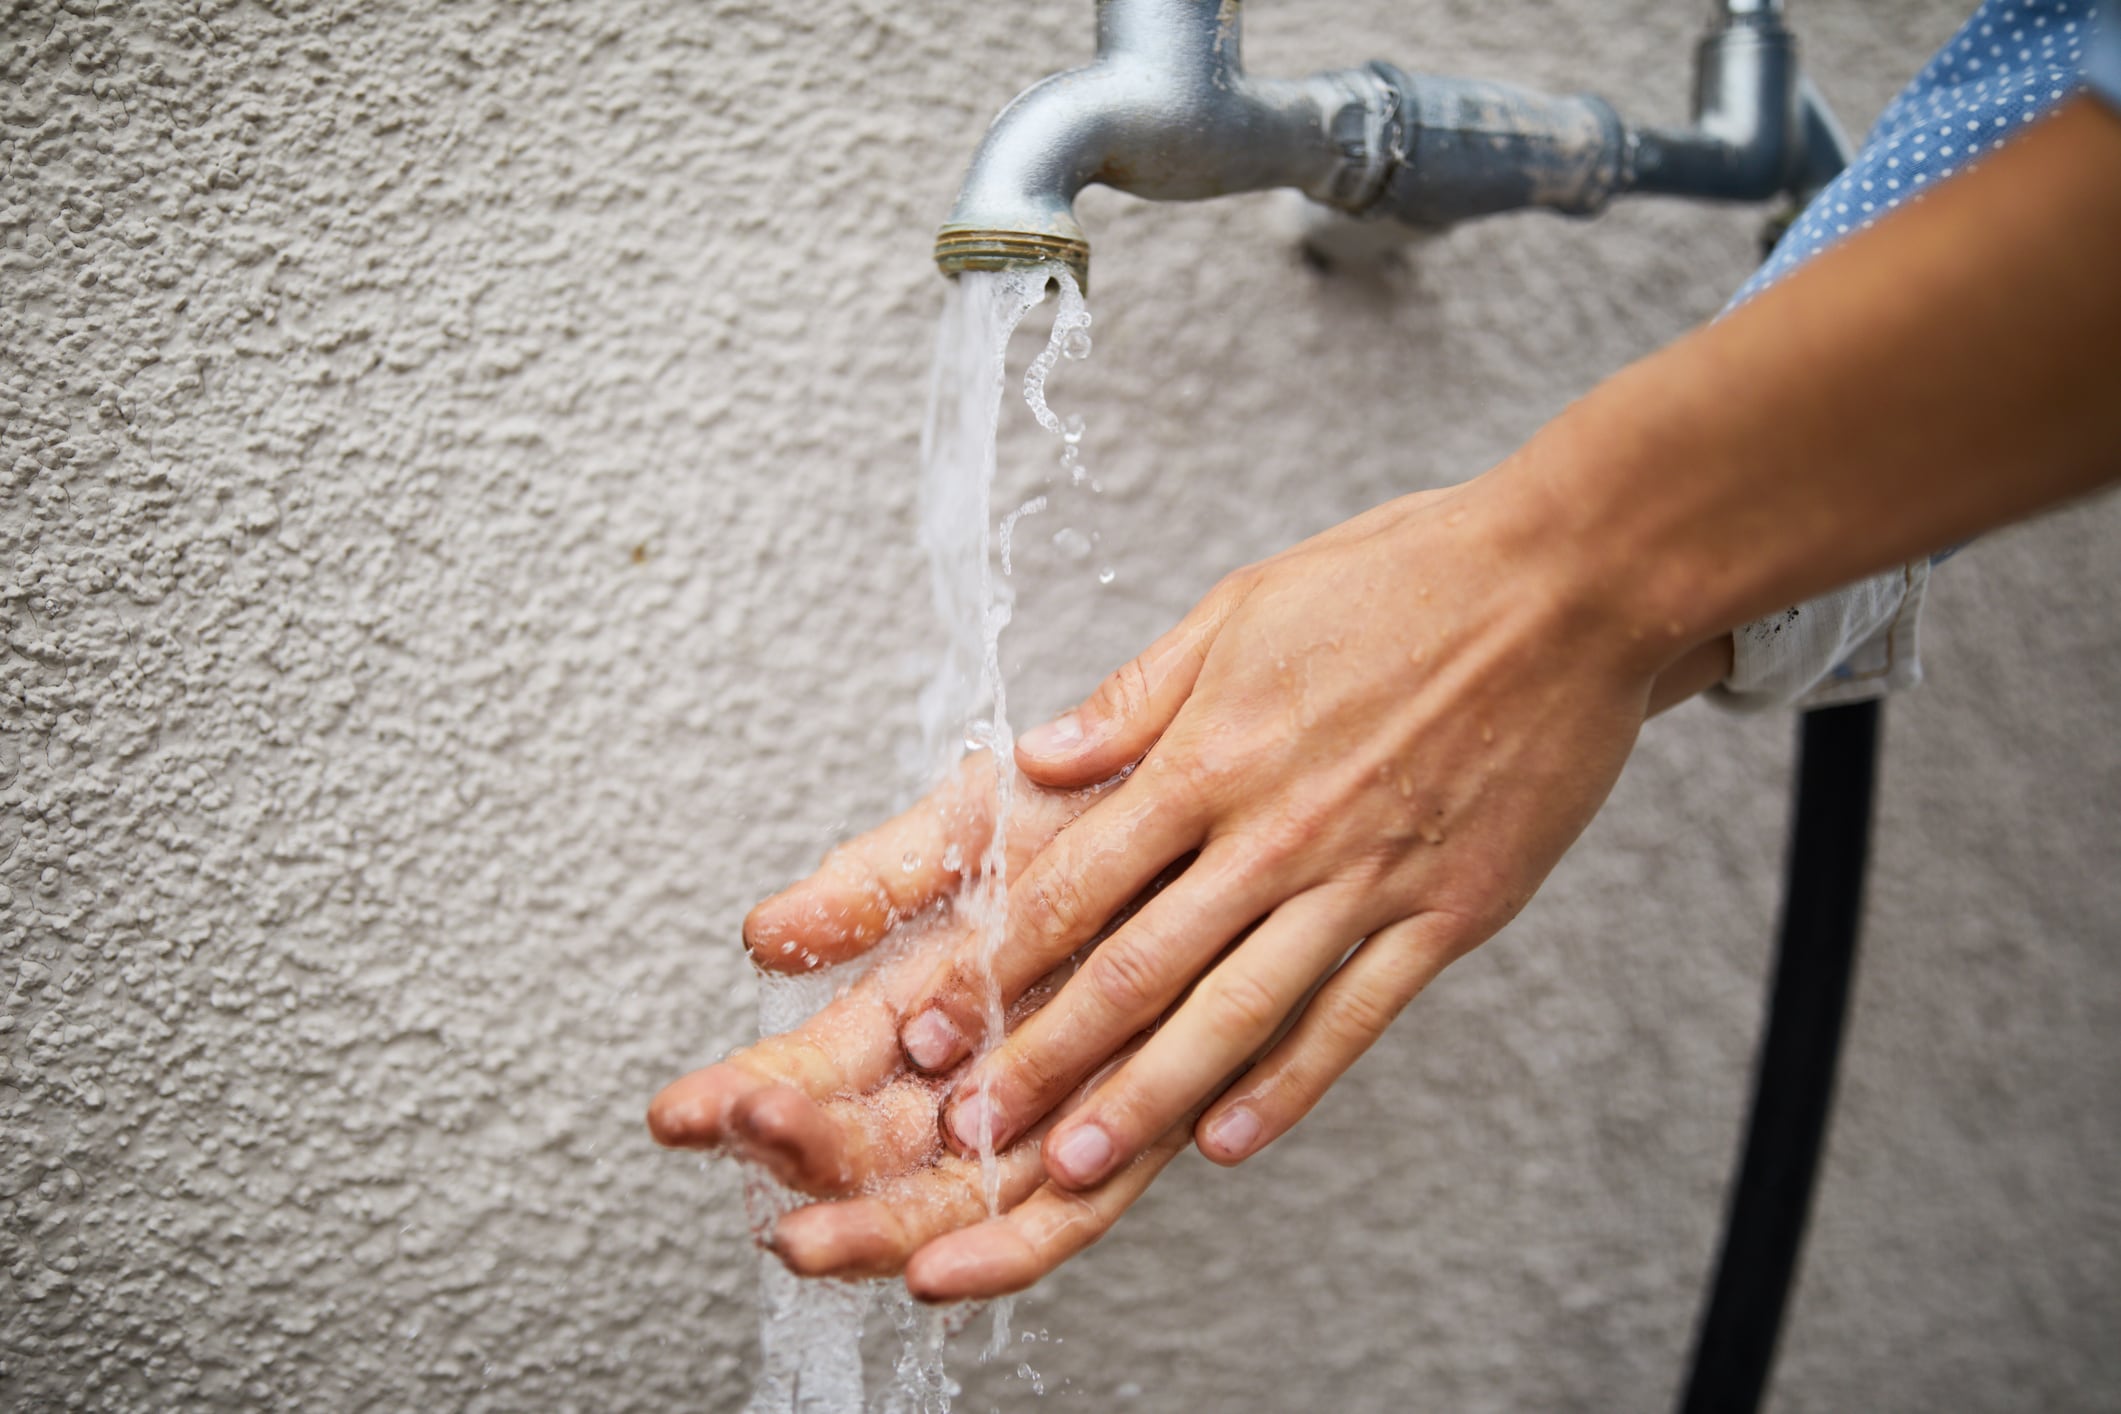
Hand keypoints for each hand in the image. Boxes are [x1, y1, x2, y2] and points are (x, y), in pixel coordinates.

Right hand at [648, 756, 1197, 1299]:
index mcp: (921, 996)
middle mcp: (977, 1067)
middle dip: (800, 1163)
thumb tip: (765, 937)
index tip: (685, 1112)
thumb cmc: (1105, 801)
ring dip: (874, 1225)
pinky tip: (939, 1274)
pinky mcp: (1140, 1127)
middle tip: (748, 1151)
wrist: (1235, 781)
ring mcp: (1053, 1105)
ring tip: (808, 1236)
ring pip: (952, 1196)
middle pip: (871, 1147)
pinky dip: (1004, 1250)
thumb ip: (877, 886)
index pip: (816, 1067)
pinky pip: (1067, 1215)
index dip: (747, 1094)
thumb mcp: (974, 828)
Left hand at [892, 474, 1724, 1188]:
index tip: (936, 1023)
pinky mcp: (1444, 915)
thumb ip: (1135, 699)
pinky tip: (1227, 1143)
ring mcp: (1363, 881)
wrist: (1567, 586)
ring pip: (1234, 1011)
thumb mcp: (1243, 609)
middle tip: (971, 1129)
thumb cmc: (1399, 580)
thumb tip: (1036, 760)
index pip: (1077, 879)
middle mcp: (1275, 832)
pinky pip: (1352, 1018)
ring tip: (1075, 1164)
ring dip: (1146, 1095)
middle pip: (1138, 966)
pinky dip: (1288, 1086)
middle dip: (1045, 1053)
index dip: (996, 961)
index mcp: (1213, 755)